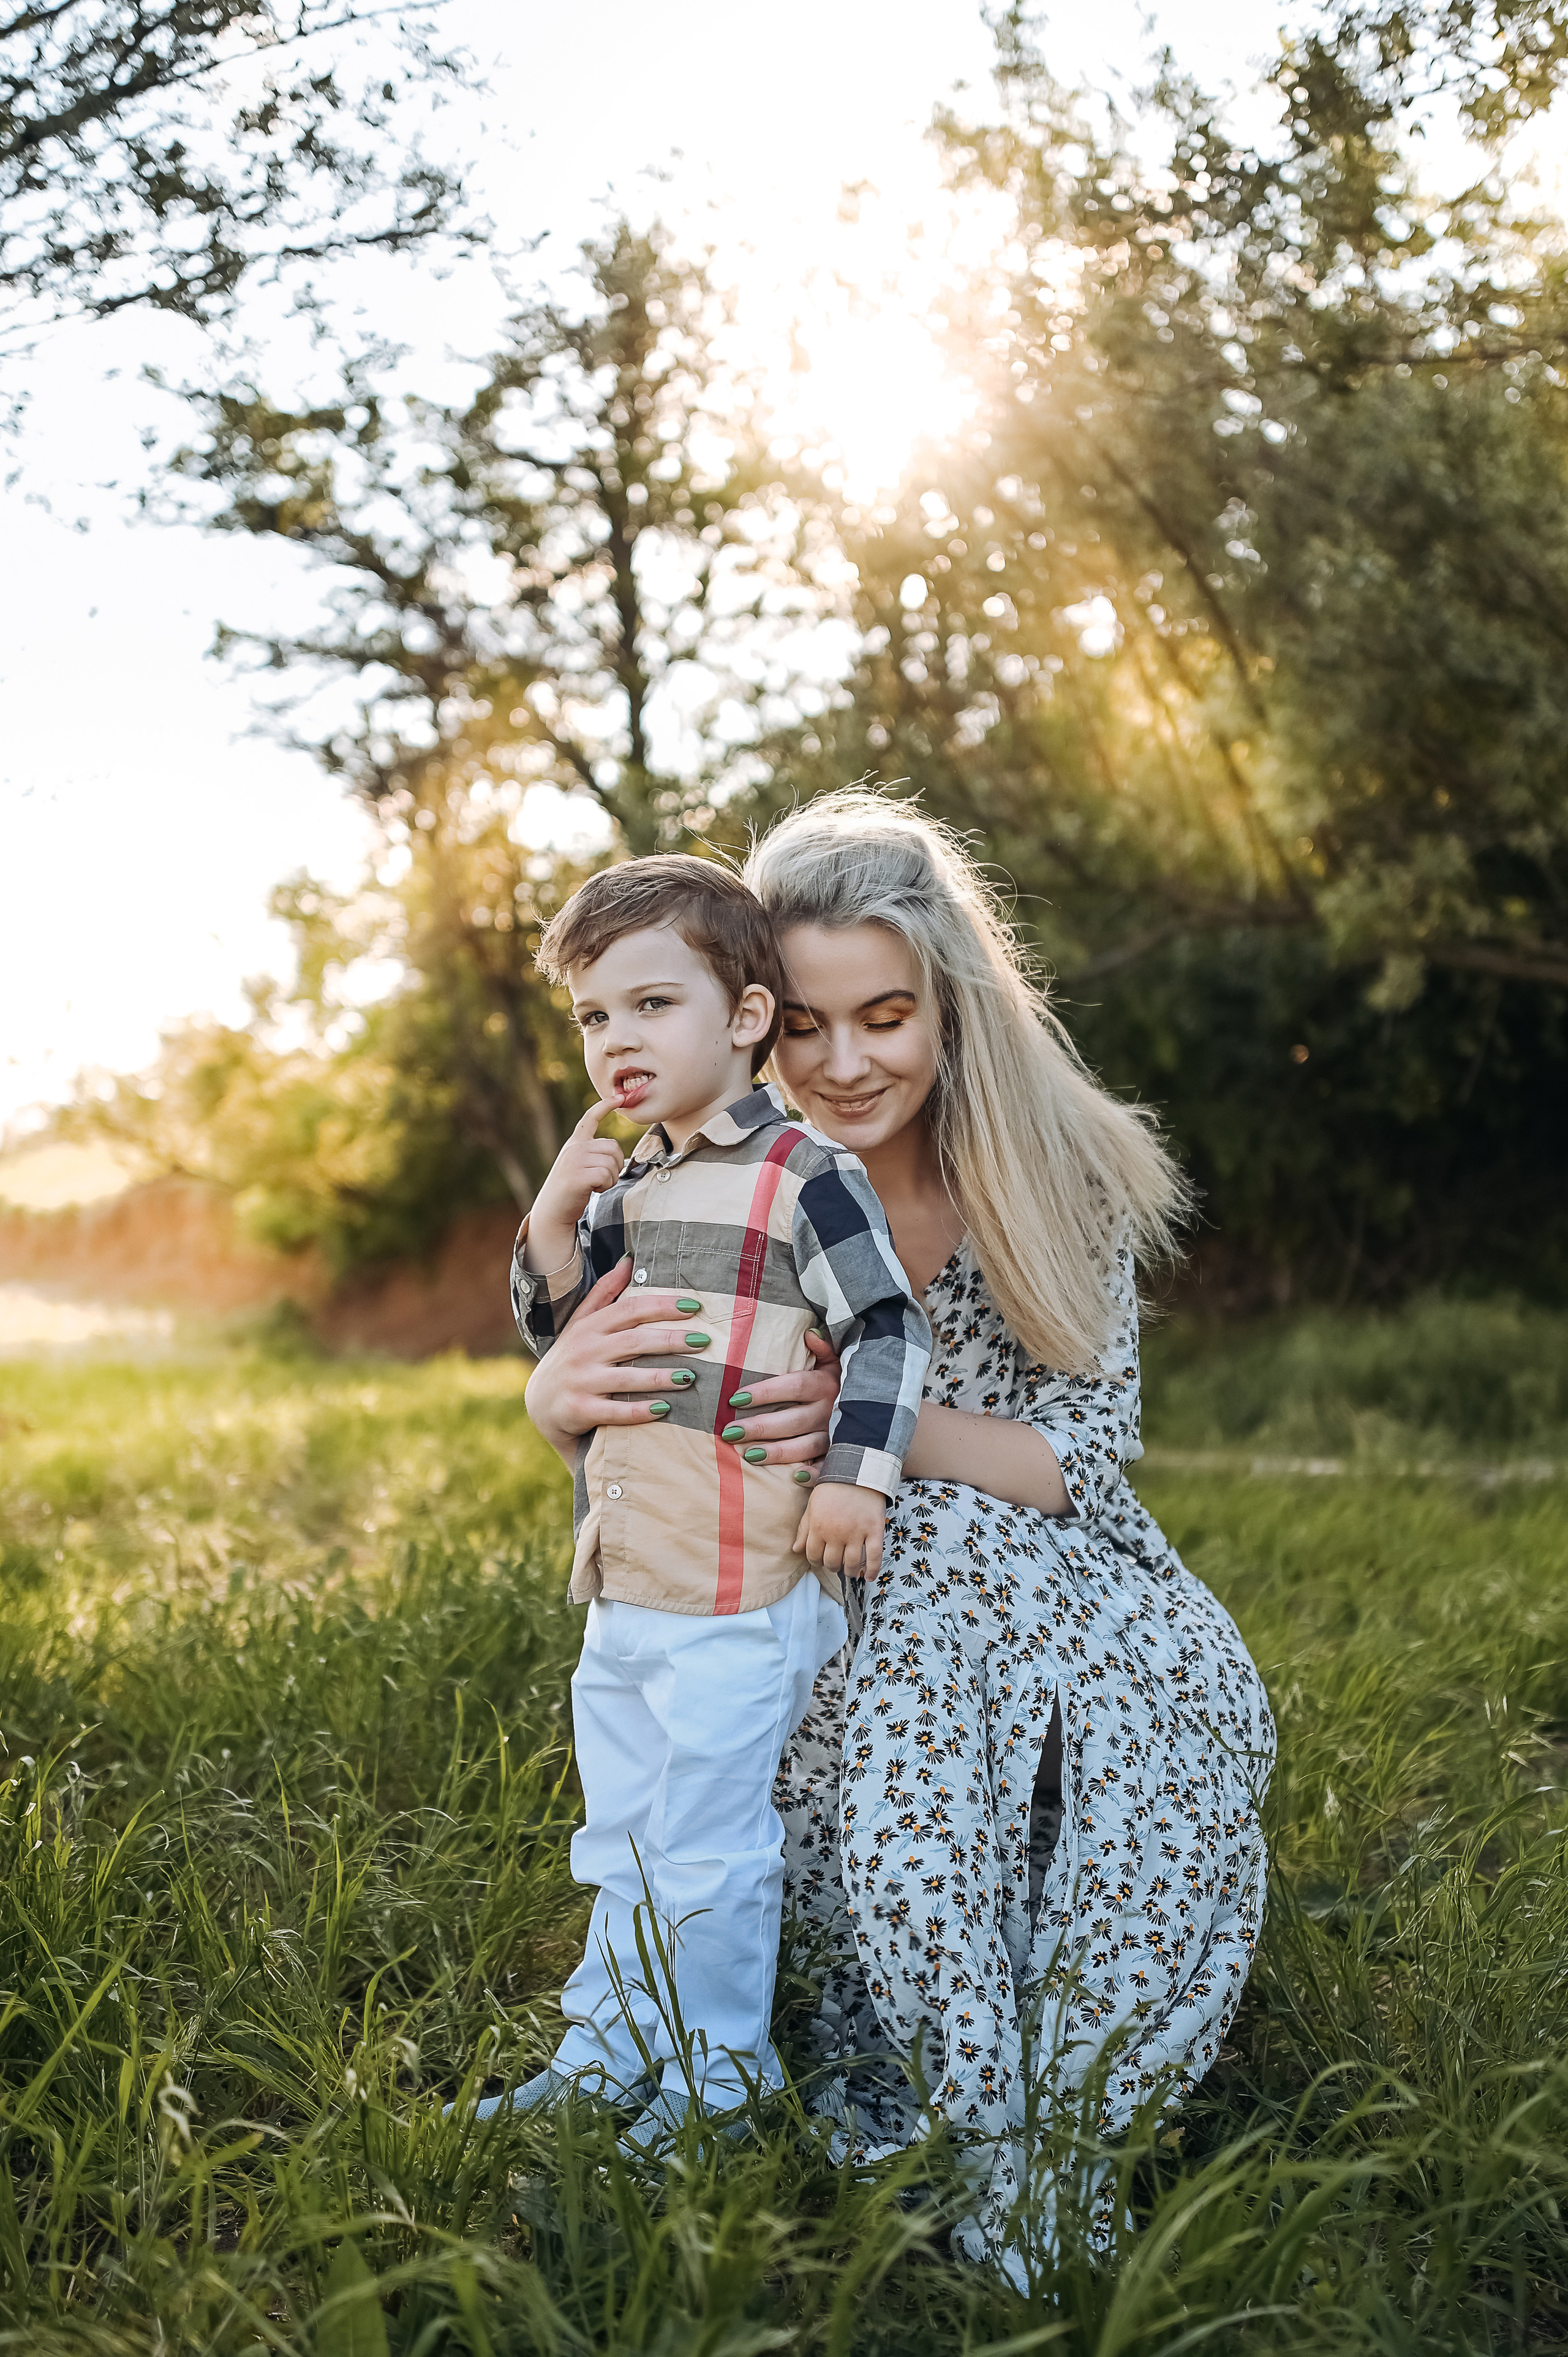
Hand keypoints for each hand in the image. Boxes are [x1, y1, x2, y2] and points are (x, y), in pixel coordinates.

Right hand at [523, 1100, 623, 1272]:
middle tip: (601, 1179)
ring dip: (610, 1178)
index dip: (605, 1106)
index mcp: (575, 1144)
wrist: (552, 1211)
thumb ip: (592, 1154)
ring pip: (612, 1162)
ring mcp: (575, 1161)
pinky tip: (594, 1190)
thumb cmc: (570, 1191)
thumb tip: (616, 1152)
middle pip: (613, 1147)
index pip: (589, 1118)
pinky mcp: (578, 1175)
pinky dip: (605, 1185)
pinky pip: (606, 1175)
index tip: (619, 1097)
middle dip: (615, 1165)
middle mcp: (574, 1148)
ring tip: (595, 1186)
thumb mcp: (578, 1166)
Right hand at [523, 1257, 709, 1462]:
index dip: (662, 1306)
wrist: (540, 1402)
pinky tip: (665, 1410)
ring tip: (691, 1376)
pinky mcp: (580, 1410)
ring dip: (660, 1377)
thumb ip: (605, 1292)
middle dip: (670, 1340)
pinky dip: (640, 1411)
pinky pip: (615, 1411)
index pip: (629, 1310)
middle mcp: (584, 1351)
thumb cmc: (571, 1357)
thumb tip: (630, 1260)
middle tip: (702, 1341)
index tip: (693, 1305)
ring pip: (626, 1377)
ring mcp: (581, 1381)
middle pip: (633, 1341)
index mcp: (589, 1326)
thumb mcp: (581, 1322)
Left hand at [721, 1330, 841, 1480]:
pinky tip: (795, 1478)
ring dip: (778, 1453)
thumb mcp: (836, 1360)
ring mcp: (837, 1435)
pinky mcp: (841, 1455)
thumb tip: (809, 1334)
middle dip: (760, 1427)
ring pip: (806, 1446)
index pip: (794, 1386)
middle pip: (793, 1420)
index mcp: (827, 1385)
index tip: (736, 1398)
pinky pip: (829, 1467)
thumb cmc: (843, 1381)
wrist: (880, 1407)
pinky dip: (815, 1475)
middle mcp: (831, 1411)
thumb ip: (823, 1346)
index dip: (765, 1392)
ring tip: (748, 1456)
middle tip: (730, 1432)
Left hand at [794, 1482, 885, 1577]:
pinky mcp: (874, 1531)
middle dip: (832, 1566)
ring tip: (850, 1569)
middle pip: (831, 1563)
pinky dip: (871, 1570)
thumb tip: (795, 1550)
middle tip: (835, 1563)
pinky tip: (868, 1577)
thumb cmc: (832, 1488)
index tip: (821, 1559)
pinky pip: (874, 1557)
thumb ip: (804, 1529)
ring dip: (849, 1571)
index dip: (816, 1561)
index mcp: (819, 1527)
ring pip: (851, 1564)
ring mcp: (857, 1533)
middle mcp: (836, 1533)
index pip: (813, 1556)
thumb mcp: (812, 1506)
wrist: (858, 1471)